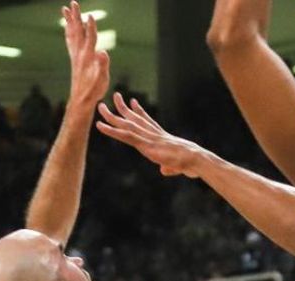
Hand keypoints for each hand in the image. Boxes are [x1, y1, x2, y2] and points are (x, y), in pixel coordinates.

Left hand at [63, 1, 109, 107]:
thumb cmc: (93, 90)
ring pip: (72, 34)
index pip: (90, 38)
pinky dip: (68, 32)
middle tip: (73, 2)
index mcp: (88, 57)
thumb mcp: (102, 79)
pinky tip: (67, 28)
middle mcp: (80, 53)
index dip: (91, 27)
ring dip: (69, 21)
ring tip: (65, 9)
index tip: (90, 15)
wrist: (81, 100)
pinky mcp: (74, 59)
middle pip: (78, 31)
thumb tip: (103, 52)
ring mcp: (76, 56)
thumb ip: (103, 65)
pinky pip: (70, 41)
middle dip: (76, 16)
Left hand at [96, 92, 213, 177]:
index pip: (148, 122)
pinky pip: (125, 136)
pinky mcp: (145, 144)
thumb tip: (163, 170)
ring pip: (127, 124)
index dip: (139, 112)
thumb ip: (169, 168)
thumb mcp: (178, 167)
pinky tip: (101, 125)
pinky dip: (112, 131)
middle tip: (115, 95)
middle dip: (124, 107)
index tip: (133, 102)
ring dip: (112, 115)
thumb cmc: (191, 162)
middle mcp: (153, 134)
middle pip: (135, 118)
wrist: (194, 158)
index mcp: (161, 137)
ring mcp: (148, 138)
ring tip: (100, 106)